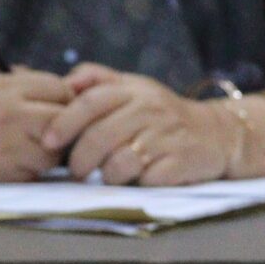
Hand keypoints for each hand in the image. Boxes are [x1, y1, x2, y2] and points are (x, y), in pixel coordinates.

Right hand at [0, 67, 74, 184]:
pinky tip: (10, 162)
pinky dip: (28, 170)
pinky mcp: (1, 177)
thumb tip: (33, 77)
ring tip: (28, 147)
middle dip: (63, 124)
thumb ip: (4, 75)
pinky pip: (31, 175)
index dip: (62, 95)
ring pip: (52, 154)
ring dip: (48, 152)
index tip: (53, 102)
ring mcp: (8, 150)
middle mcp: (13, 117)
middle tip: (49, 128)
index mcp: (4, 88)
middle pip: (64, 120)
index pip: (59, 88)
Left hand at [40, 64, 264, 184]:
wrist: (217, 133)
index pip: (90, 102)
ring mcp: (166, 136)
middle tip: (74, 171)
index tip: (47, 141)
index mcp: (133, 90)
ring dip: (107, 175)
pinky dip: (137, 184)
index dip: (64, 122)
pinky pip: (145, 180)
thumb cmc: (162, 113)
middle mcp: (150, 109)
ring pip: (118, 163)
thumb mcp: (133, 86)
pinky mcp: (180, 162)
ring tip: (109, 175)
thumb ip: (98, 79)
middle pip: (100, 137)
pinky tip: (140, 179)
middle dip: (79, 159)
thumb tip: (65, 82)